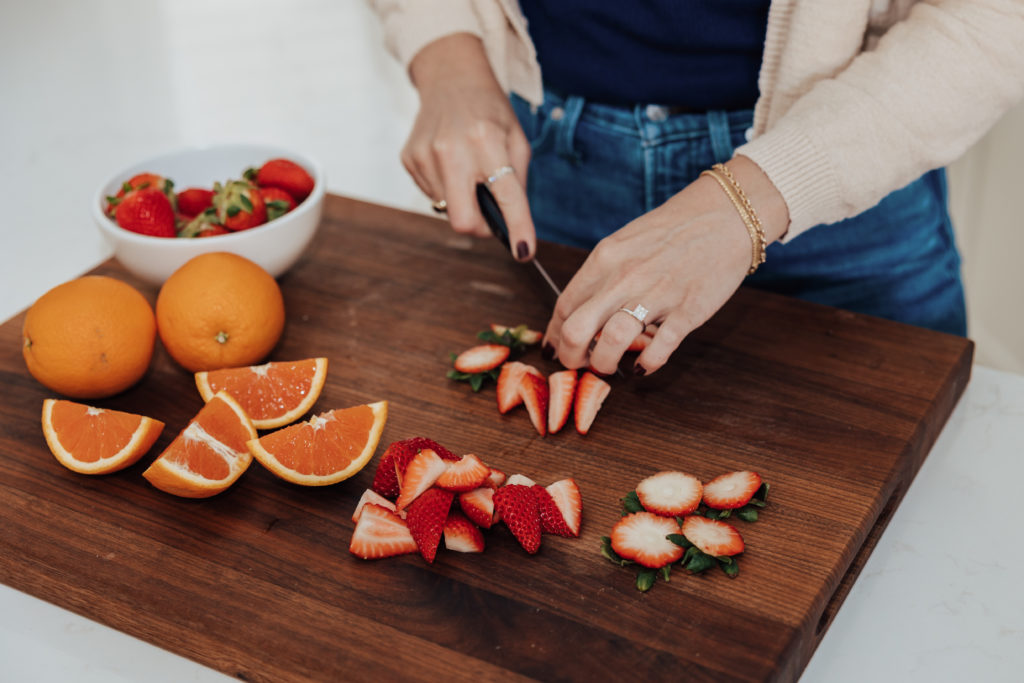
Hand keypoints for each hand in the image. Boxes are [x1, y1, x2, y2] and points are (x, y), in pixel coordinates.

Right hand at [403, 33, 536, 259]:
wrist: (451, 77)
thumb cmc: (489, 111)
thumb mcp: (516, 139)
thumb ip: (516, 183)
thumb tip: (510, 226)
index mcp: (486, 141)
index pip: (505, 196)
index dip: (517, 228)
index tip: (524, 252)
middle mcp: (451, 150)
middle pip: (463, 221)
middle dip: (480, 228)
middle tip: (489, 218)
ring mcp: (424, 155)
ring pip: (447, 210)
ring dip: (462, 201)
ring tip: (467, 170)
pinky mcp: (409, 159)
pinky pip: (432, 195)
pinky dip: (446, 189)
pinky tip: (450, 164)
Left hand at [544, 156, 789, 375]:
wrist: (726, 214)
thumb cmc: (674, 229)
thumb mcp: (625, 242)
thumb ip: (602, 275)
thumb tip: (581, 308)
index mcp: (605, 259)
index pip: (564, 307)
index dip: (556, 335)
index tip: (559, 347)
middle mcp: (624, 278)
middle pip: (577, 331)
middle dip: (572, 358)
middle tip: (582, 364)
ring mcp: (656, 295)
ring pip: (611, 344)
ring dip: (605, 365)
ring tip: (611, 366)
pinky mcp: (687, 311)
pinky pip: (658, 349)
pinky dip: (646, 364)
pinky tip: (644, 365)